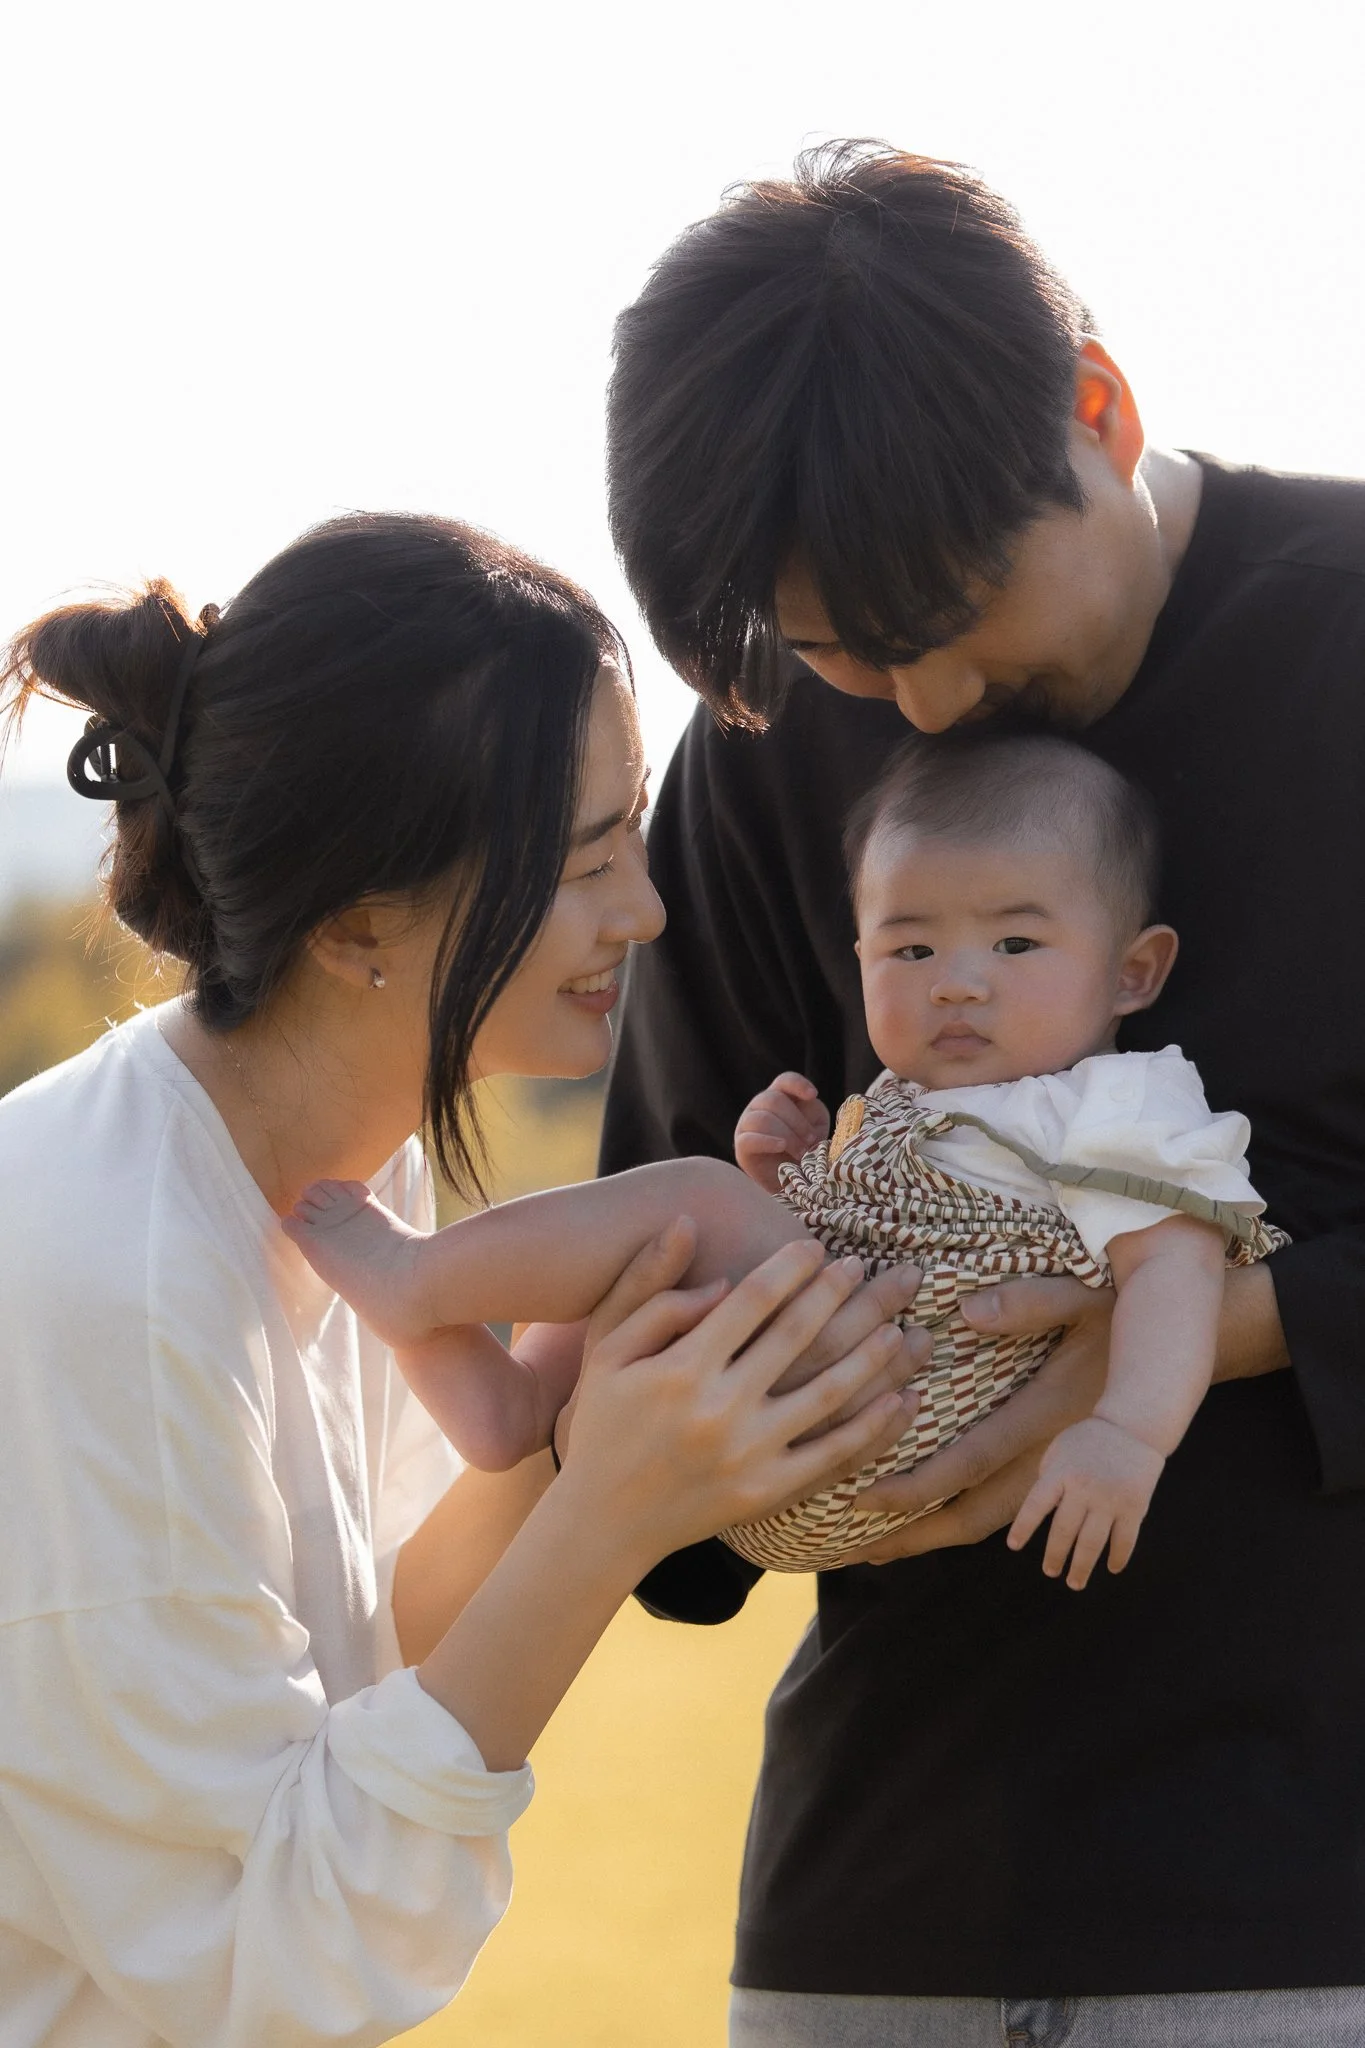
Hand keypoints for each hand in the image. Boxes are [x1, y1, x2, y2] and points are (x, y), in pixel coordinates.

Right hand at [556, 1218, 918, 1563]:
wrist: (603, 1521)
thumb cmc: (604, 1422)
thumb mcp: (605, 1347)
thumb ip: (647, 1288)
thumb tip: (690, 1231)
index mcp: (681, 1368)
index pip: (752, 1301)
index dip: (791, 1267)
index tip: (819, 1246)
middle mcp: (719, 1410)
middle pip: (801, 1337)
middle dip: (846, 1295)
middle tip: (877, 1270)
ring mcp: (747, 1455)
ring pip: (829, 1393)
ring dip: (875, 1356)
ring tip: (904, 1326)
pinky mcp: (767, 1493)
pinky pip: (833, 1454)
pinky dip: (874, 1427)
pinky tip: (903, 1399)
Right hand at [735, 1072, 830, 1191]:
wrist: (792, 1179)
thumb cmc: (806, 1148)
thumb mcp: (816, 1127)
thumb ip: (812, 1113)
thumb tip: (808, 1103)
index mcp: (780, 1096)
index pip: (784, 1081)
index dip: (797, 1084)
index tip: (813, 1095)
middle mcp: (760, 1105)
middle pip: (774, 1100)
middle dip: (797, 1122)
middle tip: (812, 1141)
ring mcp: (747, 1124)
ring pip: (763, 1119)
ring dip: (787, 1135)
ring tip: (801, 1152)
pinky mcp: (741, 1147)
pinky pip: (750, 1139)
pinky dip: (768, 1142)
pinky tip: (781, 1146)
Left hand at [840, 1275, 1114, 1563]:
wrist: (1173, 1356)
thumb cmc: (1123, 1317)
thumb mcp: (1080, 1297)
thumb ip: (1027, 1303)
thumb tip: (966, 1312)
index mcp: (1042, 1415)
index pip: (968, 1463)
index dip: (916, 1488)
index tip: (865, 1500)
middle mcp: (1049, 1456)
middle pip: (975, 1516)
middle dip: (915, 1536)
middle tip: (860, 1549)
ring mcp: (1062, 1473)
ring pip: (994, 1523)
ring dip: (939, 1537)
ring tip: (889, 1546)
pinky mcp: (1067, 1476)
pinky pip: (1015, 1513)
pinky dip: (971, 1522)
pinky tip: (940, 1523)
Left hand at [1007, 1416, 1164, 1588]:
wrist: (1133, 1427)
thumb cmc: (1089, 1440)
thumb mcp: (1059, 1450)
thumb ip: (1047, 1479)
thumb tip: (1035, 1514)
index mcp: (1061, 1472)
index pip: (1036, 1505)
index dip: (1024, 1527)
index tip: (1014, 1546)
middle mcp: (1084, 1487)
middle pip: (1065, 1531)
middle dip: (1055, 1556)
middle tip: (1050, 1571)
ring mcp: (1111, 1499)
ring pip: (1093, 1543)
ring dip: (1082, 1567)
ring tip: (1074, 1583)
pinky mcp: (1135, 1506)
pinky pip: (1125, 1540)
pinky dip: (1118, 1557)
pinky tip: (1111, 1568)